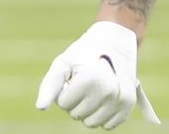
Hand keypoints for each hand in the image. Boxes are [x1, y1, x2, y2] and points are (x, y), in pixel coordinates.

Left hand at [35, 21, 159, 128]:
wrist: (115, 43)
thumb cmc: (84, 54)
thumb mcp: (64, 63)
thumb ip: (50, 85)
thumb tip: (40, 107)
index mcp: (89, 79)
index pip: (63, 104)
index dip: (65, 90)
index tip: (73, 77)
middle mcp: (107, 92)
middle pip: (76, 115)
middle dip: (76, 101)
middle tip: (85, 82)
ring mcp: (120, 100)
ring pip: (91, 124)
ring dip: (88, 110)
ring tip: (94, 90)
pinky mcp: (128, 106)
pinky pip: (107, 126)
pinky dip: (103, 115)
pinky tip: (105, 97)